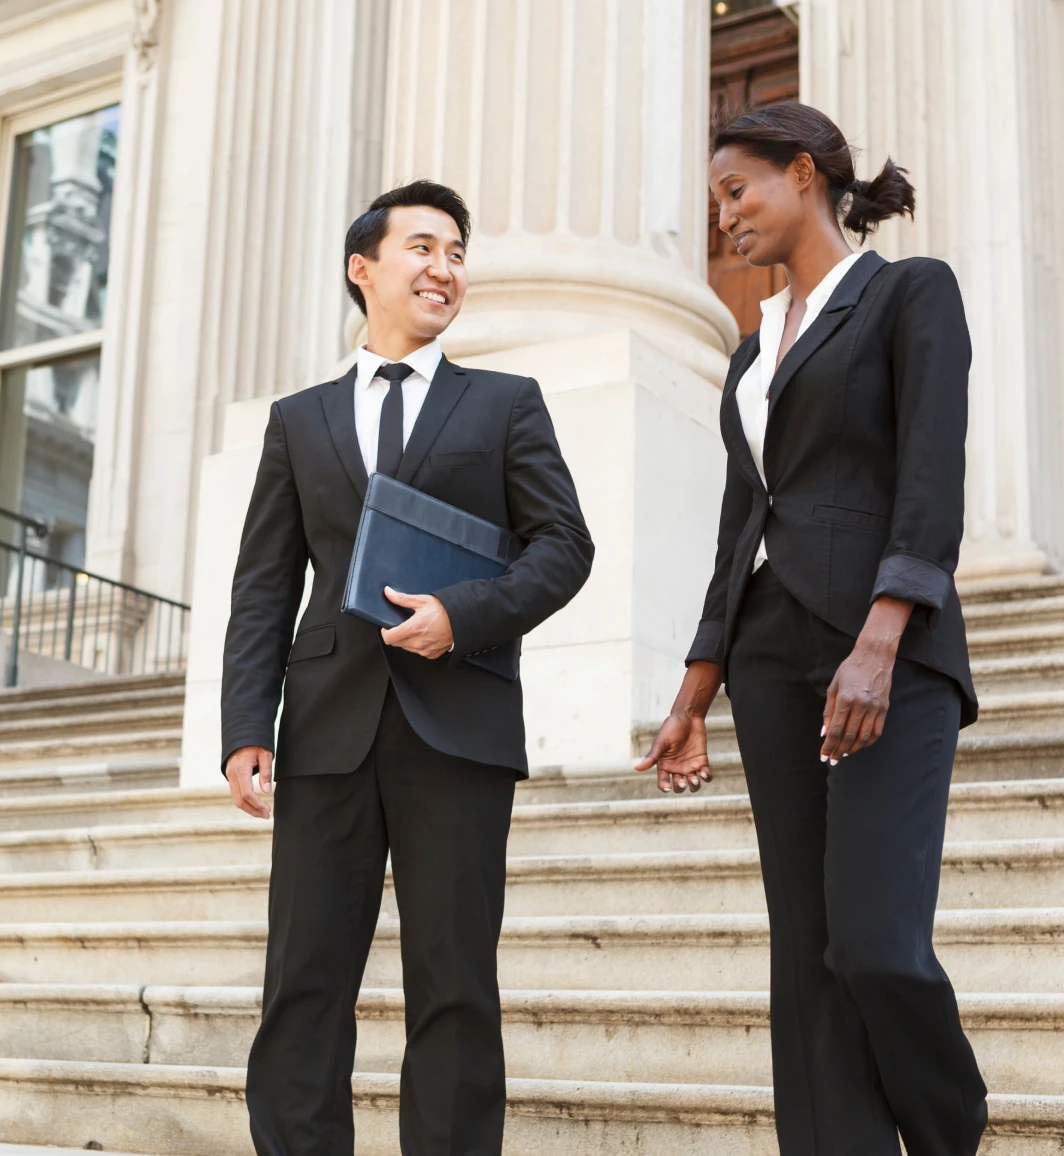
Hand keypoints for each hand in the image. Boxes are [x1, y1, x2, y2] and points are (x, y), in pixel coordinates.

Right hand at [225, 746, 272, 818]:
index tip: (268, 809)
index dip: (257, 803)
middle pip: (239, 800)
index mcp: (241, 768)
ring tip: (262, 813)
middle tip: (266, 815)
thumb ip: (266, 772)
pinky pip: (235, 793)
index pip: (247, 793)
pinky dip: (245, 802)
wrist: (242, 735)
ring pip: (236, 799)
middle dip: (253, 810)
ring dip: (249, 808)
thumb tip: (267, 791)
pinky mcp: (231, 777)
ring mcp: (229, 776)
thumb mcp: (265, 754)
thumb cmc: (255, 743)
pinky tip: (255, 805)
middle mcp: (232, 774)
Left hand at [380, 587, 453, 658]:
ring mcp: (425, 650)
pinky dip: (418, 645)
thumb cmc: (445, 611)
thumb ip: (402, 598)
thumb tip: (388, 593)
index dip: (385, 632)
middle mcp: (418, 642)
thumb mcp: (422, 601)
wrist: (463, 621)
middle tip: (404, 625)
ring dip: (407, 640)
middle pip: (396, 643)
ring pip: (407, 648)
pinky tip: (425, 636)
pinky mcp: (432, 654)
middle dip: (396, 634)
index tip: (388, 626)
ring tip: (417, 629)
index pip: (388, 638)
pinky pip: (418, 652)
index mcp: (413, 629)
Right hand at [635, 713, 711, 793]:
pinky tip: (704, 773)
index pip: (663, 782)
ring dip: (694, 786)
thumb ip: (652, 756)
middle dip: (680, 787)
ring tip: (695, 779)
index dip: (665, 787)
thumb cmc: (671, 728)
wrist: (688, 716)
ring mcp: (690, 766)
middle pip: (678, 786)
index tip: (668, 787)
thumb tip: (636, 768)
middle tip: (682, 782)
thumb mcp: (661, 742)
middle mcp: (677, 768)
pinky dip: (706, 777)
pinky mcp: (702, 762)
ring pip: (692, 784)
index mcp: (665, 765)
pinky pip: (706, 775)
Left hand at [820, 595, 912, 763]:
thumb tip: (825, 732)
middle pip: (849, 736)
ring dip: (853, 749)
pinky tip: (860, 745)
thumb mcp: (834, 686)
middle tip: (833, 760)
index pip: (836, 730)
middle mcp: (861, 705)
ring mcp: (875, 707)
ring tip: (844, 754)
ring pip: (863, 736)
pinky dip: (867, 742)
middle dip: (839, 751)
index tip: (824, 756)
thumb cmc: (850, 669)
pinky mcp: (884, 708)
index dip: (829, 746)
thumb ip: (828, 711)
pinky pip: (877, 731)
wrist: (874, 656)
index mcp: (845, 699)